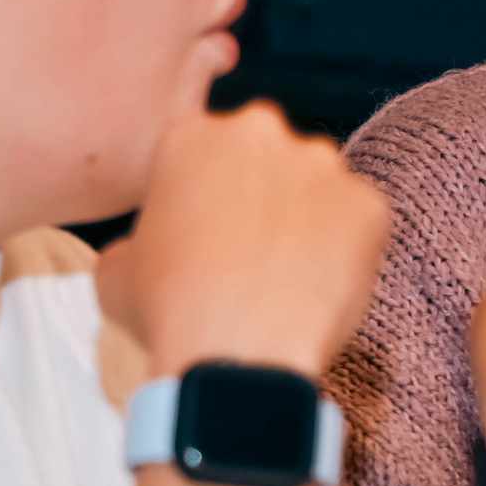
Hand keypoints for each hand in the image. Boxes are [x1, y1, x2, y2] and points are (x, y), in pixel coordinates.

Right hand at [97, 103, 390, 380]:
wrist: (239, 353)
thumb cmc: (170, 310)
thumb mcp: (116, 269)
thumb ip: (137, 239)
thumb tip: (147, 250)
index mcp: (194, 135)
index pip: (206, 156)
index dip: (207, 197)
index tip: (207, 233)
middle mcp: (262, 132)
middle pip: (268, 158)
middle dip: (264, 194)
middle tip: (251, 251)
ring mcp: (323, 165)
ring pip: (319, 186)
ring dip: (309, 218)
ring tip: (289, 275)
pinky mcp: (370, 204)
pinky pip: (359, 224)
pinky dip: (347, 251)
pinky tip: (321, 287)